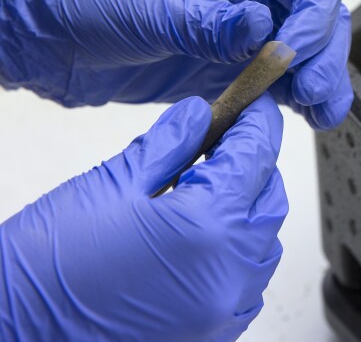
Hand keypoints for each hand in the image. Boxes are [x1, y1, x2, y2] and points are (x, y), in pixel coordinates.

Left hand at [0, 0, 350, 129]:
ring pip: (305, 58)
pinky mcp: (230, 71)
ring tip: (323, 117)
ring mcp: (243, 37)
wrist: (52, 39)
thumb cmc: (95, 1)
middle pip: (317, 24)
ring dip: (321, 84)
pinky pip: (276, 86)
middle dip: (325, 58)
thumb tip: (264, 28)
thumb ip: (211, 22)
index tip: (296, 57)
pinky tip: (303, 119)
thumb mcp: (154, 9)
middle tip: (313, 94)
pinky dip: (294, 103)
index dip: (315, 21)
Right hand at [0, 95, 286, 341]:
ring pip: (263, 243)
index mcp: (206, 229)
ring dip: (246, 210)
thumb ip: (167, 145)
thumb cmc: (44, 269)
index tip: (255, 107)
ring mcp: (221, 312)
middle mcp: (227, 276)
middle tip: (225, 143)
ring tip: (205, 188)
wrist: (11, 336)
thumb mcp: (109, 186)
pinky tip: (201, 235)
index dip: (258, 125)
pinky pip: (246, 282)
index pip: (256, 158)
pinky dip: (237, 252)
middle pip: (269, 201)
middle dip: (255, 166)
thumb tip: (201, 115)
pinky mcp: (209, 335)